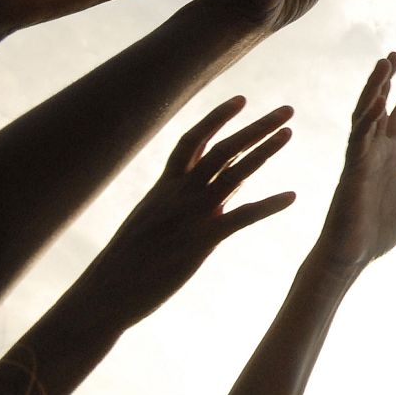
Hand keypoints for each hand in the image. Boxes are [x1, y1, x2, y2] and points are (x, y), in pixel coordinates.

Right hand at [78, 96, 295, 328]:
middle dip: (256, 127)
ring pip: (233, 172)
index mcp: (165, 186)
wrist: (103, 295)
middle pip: (223, 149)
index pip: (193, 140)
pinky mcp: (200, 242)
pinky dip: (268, 205)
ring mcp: (191, 215)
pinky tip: (292, 196)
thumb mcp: (153, 217)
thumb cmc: (127, 259)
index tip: (241, 100)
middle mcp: (180, 193)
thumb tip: (219, 182)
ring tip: (289, 132)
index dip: (217, 118)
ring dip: (264, 150)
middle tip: (287, 109)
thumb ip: (185, 196)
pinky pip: (241, 217)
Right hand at [315, 54, 395, 273]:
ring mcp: (360, 159)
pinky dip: (367, 119)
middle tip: (393, 56)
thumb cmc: (379, 230)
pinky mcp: (352, 170)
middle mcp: (373, 152)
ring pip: (365, 116)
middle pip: (378, 109)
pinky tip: (377, 101)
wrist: (354, 256)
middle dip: (385, 83)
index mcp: (388, 157)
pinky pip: (358, 139)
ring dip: (373, 90)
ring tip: (384, 65)